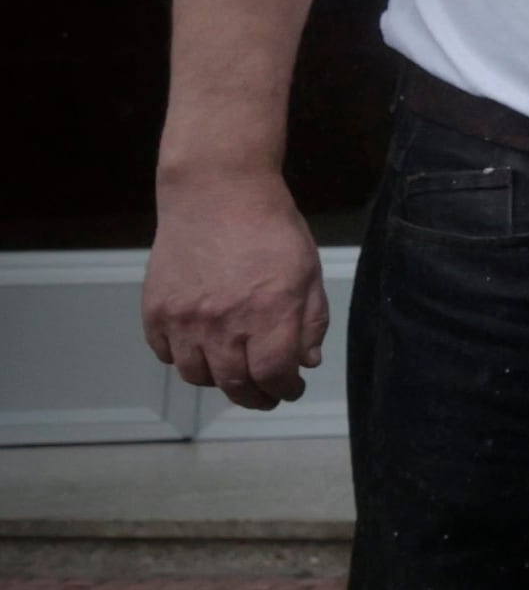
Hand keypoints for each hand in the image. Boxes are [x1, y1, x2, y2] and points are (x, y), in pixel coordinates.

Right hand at [143, 169, 330, 408]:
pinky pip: (165, 353)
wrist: (217, 192)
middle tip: (265, 395)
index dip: (284, 390)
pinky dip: (183, 358)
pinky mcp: (156, 309)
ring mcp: (185, 318)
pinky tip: (200, 347)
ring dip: (219, 380)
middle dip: (256, 397)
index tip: (291, 389)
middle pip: (235, 385)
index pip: (274, 376)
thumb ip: (310, 322)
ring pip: (197, 376)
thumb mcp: (308, 272)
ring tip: (233, 370)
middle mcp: (224, 322)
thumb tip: (306, 363)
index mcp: (270, 313)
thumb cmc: (271, 230)